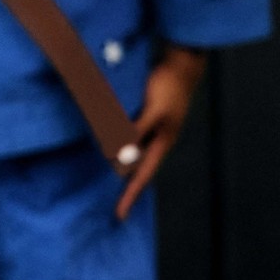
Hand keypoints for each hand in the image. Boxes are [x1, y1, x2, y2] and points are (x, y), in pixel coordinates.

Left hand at [116, 45, 205, 221]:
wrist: (180, 63)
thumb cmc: (169, 86)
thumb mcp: (153, 111)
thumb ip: (136, 130)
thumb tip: (119, 154)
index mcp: (162, 143)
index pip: (142, 176)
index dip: (130, 196)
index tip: (119, 216)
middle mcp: (156, 140)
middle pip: (135, 169)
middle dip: (122, 187)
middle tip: (106, 204)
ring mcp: (151, 128)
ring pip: (129, 154)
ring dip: (116, 164)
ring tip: (99, 181)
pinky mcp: (144, 116)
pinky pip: (126, 136)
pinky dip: (114, 144)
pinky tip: (102, 146)